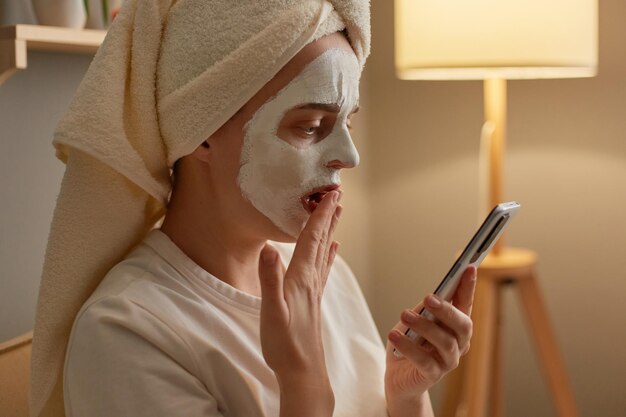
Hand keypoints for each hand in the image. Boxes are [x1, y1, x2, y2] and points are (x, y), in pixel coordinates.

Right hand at [257, 190, 341, 412]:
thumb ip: (269, 279)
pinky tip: (333, 250)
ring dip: (330, 231)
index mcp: (301, 278)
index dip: (320, 215)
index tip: (329, 194)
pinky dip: (328, 255)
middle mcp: (312, 280)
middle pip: (322, 241)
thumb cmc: (284, 343)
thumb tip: (268, 247)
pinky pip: (323, 269)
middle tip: (337, 194)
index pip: (311, 239)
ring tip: (337, 213)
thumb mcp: (271, 311)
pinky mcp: (312, 300)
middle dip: (328, 216)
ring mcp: (314, 290)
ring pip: (324, 252)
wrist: (302, 371)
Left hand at [384, 267, 476, 415]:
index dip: (468, 287)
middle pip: (463, 325)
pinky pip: (424, 360)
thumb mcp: (413, 321)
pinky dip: (408, 346)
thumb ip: (424, 310)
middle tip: (428, 297)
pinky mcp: (433, 375)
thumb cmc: (408, 344)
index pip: (466, 304)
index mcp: (455, 327)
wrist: (398, 379)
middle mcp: (458, 344)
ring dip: (424, 326)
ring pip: (444, 342)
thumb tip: (433, 296)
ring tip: (404, 314)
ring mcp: (448, 361)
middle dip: (447, 310)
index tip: (468, 267)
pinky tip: (394, 335)